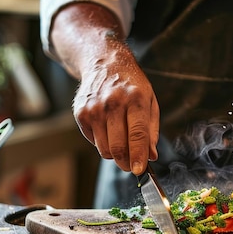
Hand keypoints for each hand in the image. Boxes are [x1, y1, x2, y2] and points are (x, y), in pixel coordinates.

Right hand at [72, 48, 158, 174]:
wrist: (104, 63)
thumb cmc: (132, 85)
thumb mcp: (150, 102)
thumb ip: (151, 131)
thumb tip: (151, 156)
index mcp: (135, 99)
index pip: (137, 135)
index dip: (138, 156)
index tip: (139, 170)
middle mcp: (113, 103)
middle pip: (118, 147)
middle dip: (126, 162)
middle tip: (131, 166)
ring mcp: (94, 108)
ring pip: (104, 149)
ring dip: (114, 154)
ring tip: (121, 143)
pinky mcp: (81, 113)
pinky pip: (93, 141)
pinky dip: (102, 142)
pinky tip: (107, 129)